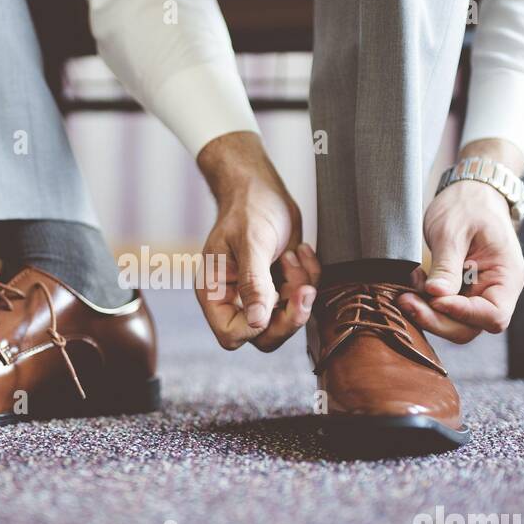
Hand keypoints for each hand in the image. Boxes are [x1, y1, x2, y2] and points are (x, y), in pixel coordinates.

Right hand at [194, 132, 319, 350]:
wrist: (261, 187)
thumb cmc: (248, 207)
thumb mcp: (251, 243)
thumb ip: (253, 284)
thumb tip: (256, 323)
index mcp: (215, 293)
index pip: (232, 335)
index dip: (257, 326)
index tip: (275, 298)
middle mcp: (234, 299)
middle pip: (263, 336)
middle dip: (289, 313)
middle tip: (303, 287)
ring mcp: (259, 295)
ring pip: (286, 319)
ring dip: (299, 289)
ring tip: (294, 255)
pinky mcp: (280, 286)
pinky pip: (300, 299)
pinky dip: (308, 277)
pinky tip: (301, 251)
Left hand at [398, 176, 523, 344]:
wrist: (470, 193)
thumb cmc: (468, 206)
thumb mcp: (454, 231)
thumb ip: (447, 265)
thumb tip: (436, 295)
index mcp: (507, 277)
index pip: (493, 315)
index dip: (462, 314)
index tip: (433, 298)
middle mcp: (496, 292)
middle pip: (469, 327)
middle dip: (436, 319)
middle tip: (406, 301)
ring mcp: (478, 294)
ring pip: (453, 323)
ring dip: (427, 313)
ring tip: (406, 291)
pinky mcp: (460, 293)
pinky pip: (443, 310)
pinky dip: (425, 303)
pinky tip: (412, 284)